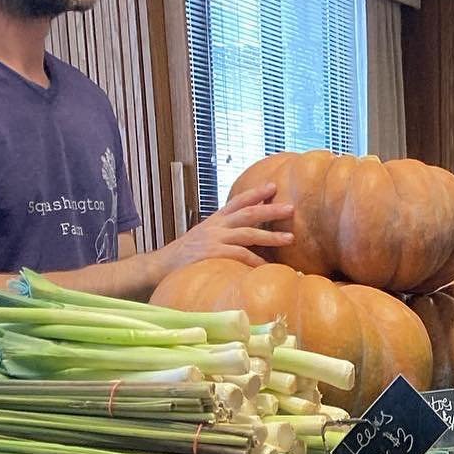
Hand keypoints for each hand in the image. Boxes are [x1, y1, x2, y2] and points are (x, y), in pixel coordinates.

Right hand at [159, 183, 295, 273]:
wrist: (162, 267)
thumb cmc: (189, 256)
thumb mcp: (206, 239)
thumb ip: (225, 236)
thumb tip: (248, 239)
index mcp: (216, 220)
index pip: (237, 202)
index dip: (255, 193)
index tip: (273, 186)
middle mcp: (216, 226)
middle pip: (248, 213)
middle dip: (270, 209)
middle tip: (291, 208)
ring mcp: (214, 240)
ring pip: (248, 234)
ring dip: (271, 236)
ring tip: (290, 238)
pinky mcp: (212, 255)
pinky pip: (239, 256)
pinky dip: (255, 261)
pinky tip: (268, 266)